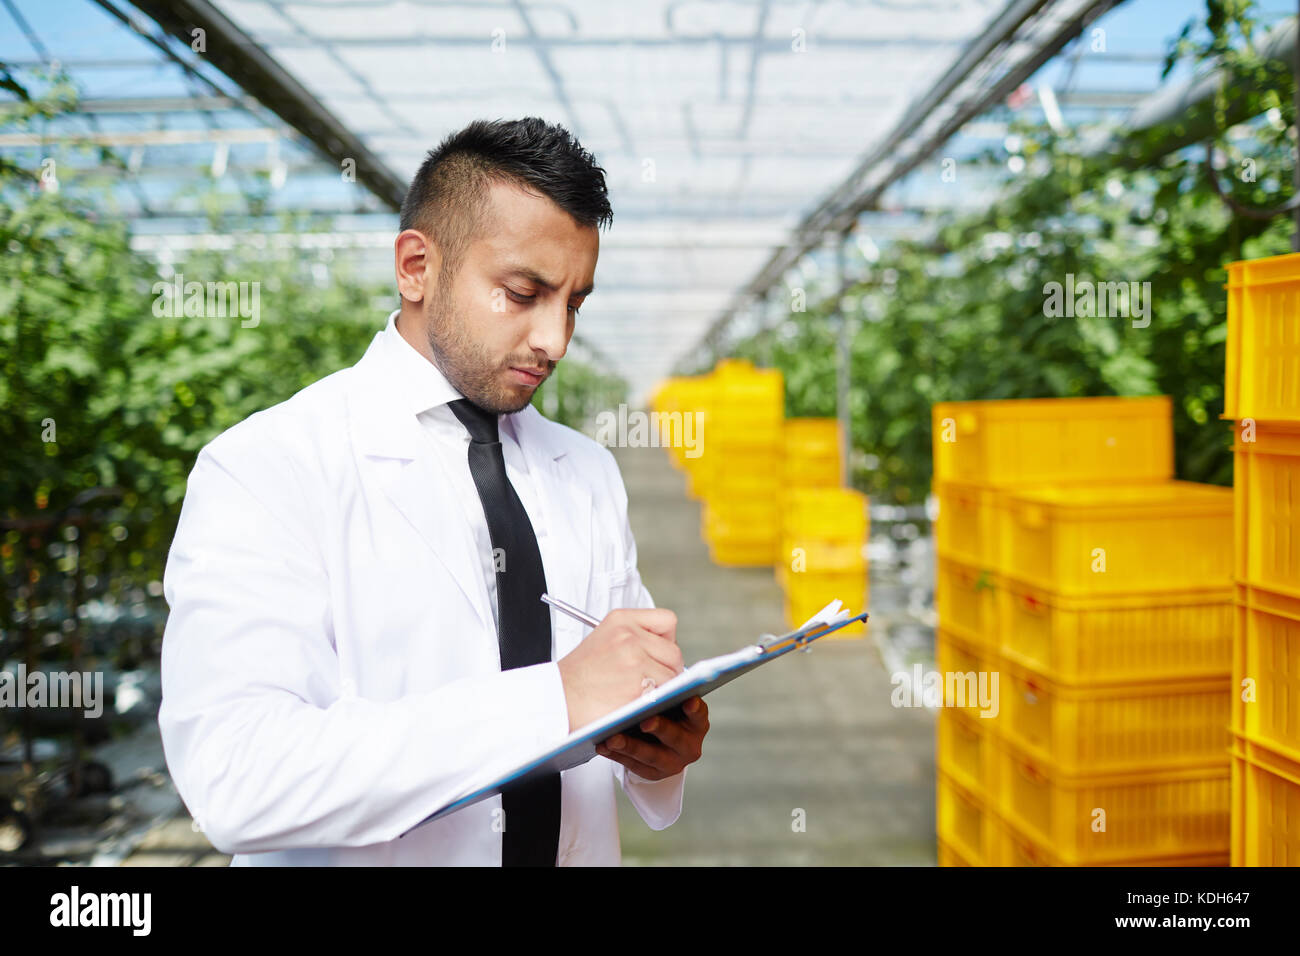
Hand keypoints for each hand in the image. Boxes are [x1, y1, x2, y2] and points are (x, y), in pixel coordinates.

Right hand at [556, 607, 682, 731]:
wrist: (556, 700)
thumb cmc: (578, 677)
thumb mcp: (602, 640)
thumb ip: (634, 638)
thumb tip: (668, 652)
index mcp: (620, 620)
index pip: (667, 621)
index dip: (666, 640)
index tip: (657, 654)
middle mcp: (629, 635)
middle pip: (674, 651)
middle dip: (667, 669)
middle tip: (650, 682)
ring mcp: (635, 660)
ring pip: (672, 675)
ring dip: (662, 688)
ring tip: (640, 694)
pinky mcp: (638, 686)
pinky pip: (665, 694)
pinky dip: (656, 702)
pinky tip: (637, 704)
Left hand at [595, 696, 708, 780]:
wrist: (656, 737)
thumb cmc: (662, 708)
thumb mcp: (669, 699)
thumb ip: (665, 689)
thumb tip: (651, 675)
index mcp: (697, 722)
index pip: (699, 714)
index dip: (695, 708)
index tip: (688, 700)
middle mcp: (689, 745)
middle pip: (675, 737)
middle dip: (659, 728)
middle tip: (645, 721)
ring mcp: (672, 762)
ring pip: (651, 756)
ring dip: (631, 746)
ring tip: (612, 737)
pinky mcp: (652, 773)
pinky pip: (632, 766)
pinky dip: (616, 755)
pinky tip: (602, 745)